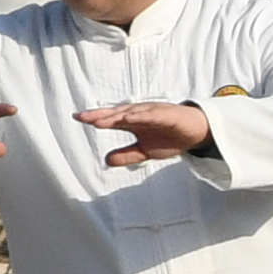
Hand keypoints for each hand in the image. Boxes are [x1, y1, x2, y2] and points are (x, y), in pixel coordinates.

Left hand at [78, 100, 216, 169]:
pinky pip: (153, 114)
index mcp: (133, 122)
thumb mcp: (145, 151)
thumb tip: (106, 161)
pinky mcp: (168, 114)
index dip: (94, 118)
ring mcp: (153, 112)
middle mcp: (140, 114)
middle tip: (82, 117)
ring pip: (132, 113)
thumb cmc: (169, 137)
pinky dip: (141, 115)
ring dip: (116, 115)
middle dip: (100, 115)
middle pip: (116, 114)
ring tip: (100, 120)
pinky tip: (130, 118)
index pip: (110, 119)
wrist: (196, 133)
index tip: (76, 117)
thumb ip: (126, 155)